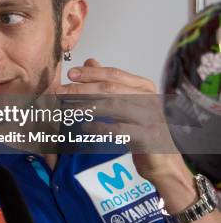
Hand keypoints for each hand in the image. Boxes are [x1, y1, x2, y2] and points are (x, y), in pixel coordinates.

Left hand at [56, 58, 179, 182]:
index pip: (114, 74)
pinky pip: (120, 129)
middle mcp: (149, 99)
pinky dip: (100, 127)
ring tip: (67, 109)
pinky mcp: (149, 137)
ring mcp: (151, 118)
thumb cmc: (141, 129)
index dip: (91, 73)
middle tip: (60, 91)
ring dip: (86, 107)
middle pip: (111, 89)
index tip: (71, 74)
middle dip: (82, 89)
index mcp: (144, 87)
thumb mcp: (125, 103)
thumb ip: (108, 83)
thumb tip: (90, 61)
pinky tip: (85, 127)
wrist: (162, 161)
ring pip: (114, 106)